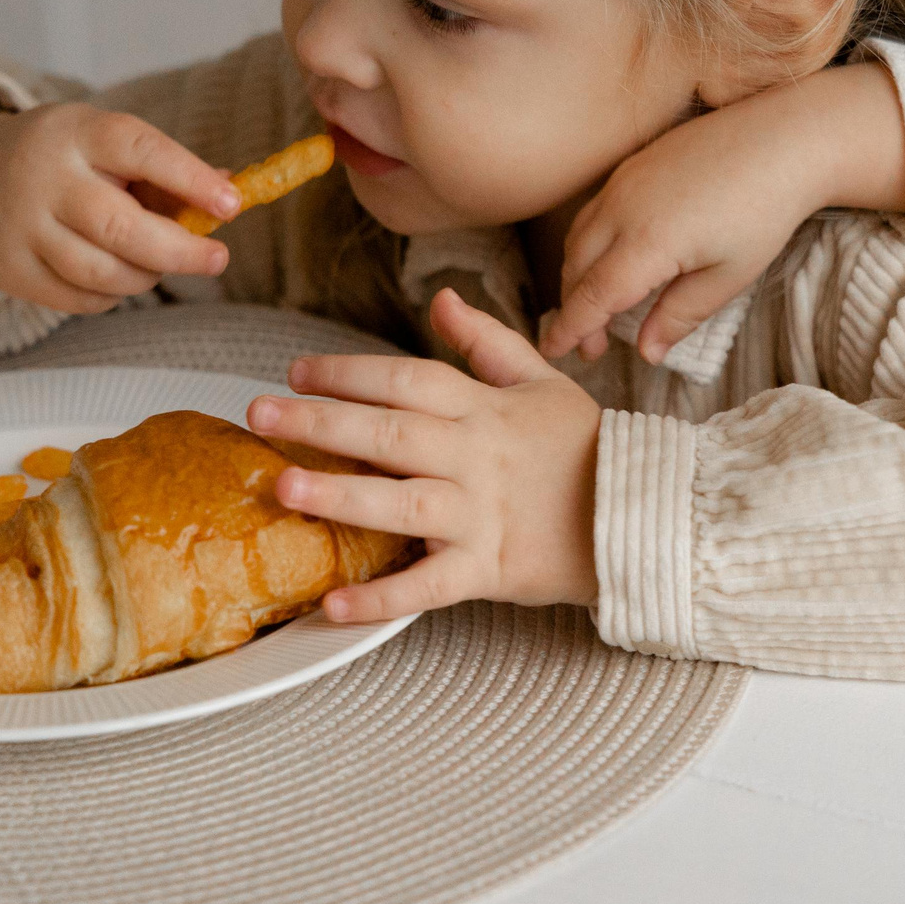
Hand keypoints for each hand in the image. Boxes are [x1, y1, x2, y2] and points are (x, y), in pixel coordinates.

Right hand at [0, 103, 239, 313]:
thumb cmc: (64, 160)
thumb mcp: (106, 144)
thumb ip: (167, 168)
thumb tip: (234, 187)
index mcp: (79, 132)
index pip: (141, 150)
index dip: (191, 179)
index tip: (233, 204)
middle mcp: (45, 177)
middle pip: (122, 227)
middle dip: (180, 250)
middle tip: (217, 259)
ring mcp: (22, 227)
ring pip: (103, 271)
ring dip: (147, 277)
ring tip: (159, 265)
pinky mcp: (10, 270)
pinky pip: (80, 298)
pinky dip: (113, 295)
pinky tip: (118, 278)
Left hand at [248, 287, 602, 622]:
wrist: (644, 517)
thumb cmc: (586, 450)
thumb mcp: (544, 383)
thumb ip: (488, 342)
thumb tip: (441, 299)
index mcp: (485, 409)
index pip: (408, 380)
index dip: (351, 372)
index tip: (298, 371)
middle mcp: (477, 458)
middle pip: (391, 434)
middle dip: (322, 423)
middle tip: (260, 414)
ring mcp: (482, 515)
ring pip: (401, 503)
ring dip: (340, 498)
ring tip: (282, 488)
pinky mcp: (490, 569)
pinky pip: (429, 586)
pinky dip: (382, 599)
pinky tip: (332, 604)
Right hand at [540, 61, 904, 364]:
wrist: (785, 138)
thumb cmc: (765, 211)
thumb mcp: (728, 276)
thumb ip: (680, 315)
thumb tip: (647, 352)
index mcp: (647, 243)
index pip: (592, 296)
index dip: (570, 329)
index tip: (553, 353)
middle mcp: (623, 208)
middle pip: (576, 268)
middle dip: (574, 310)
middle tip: (591, 346)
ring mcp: (624, 181)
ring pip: (578, 237)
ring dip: (577, 276)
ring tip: (597, 309)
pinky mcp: (633, 165)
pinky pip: (592, 211)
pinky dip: (587, 244)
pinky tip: (609, 261)